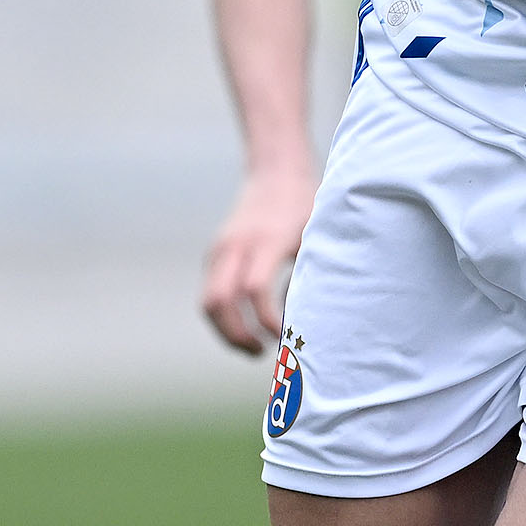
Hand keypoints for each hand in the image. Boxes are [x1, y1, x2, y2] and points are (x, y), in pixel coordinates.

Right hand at [198, 164, 315, 354]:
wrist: (276, 173)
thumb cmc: (306, 207)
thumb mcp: (317, 236)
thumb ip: (311, 274)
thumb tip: (302, 319)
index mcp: (266, 240)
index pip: (255, 288)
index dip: (267, 319)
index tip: (284, 336)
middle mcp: (236, 245)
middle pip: (219, 300)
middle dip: (237, 334)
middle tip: (262, 352)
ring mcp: (220, 250)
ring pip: (208, 302)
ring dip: (227, 332)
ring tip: (254, 348)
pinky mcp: (214, 256)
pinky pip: (210, 295)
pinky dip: (224, 319)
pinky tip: (248, 329)